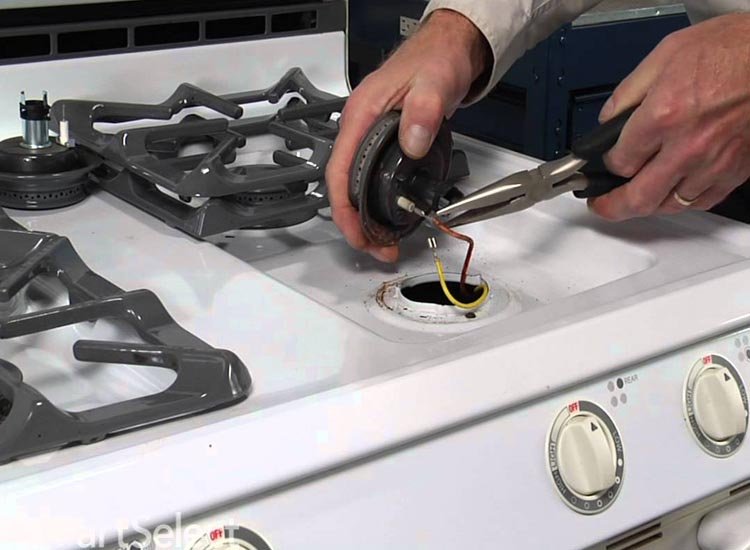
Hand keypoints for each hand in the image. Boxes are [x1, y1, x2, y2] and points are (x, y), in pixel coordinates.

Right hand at [326, 9, 489, 261]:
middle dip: (355, 224)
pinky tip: (387, 217)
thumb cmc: (436, 60)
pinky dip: (374, 204)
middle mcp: (359, 127)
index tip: (357, 234)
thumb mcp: (434, 83)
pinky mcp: (383, 142)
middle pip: (343, 186)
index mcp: (361, 115)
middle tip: (378, 248)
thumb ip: (424, 112)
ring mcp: (369, 136)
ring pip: (355, 186)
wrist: (448, 49)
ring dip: (365, 218)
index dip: (343, 209)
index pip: (339, 170)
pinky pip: (369, 178)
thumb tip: (411, 144)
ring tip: (384, 243)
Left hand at [590, 14, 749, 220]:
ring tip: (636, 197)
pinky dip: (683, 201)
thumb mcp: (665, 55)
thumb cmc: (730, 48)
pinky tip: (672, 192)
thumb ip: (628, 93)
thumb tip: (608, 120)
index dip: (607, 164)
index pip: (620, 162)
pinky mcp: (738, 170)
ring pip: (670, 204)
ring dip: (649, 204)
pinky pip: (702, 201)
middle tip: (602, 205)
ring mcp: (715, 163)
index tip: (606, 161)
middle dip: (613, 206)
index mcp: (665, 115)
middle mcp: (688, 146)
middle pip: (640, 198)